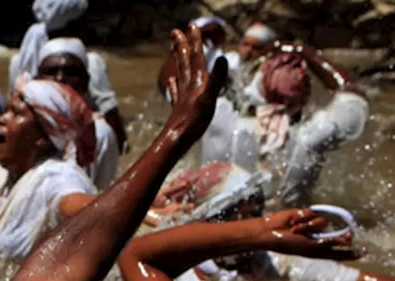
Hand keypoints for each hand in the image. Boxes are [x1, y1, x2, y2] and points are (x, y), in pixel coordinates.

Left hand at [162, 26, 226, 145]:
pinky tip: (171, 79)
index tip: (191, 26)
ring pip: (179, 73)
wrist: (177, 141)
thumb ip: (216, 79)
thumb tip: (223, 58)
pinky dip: (174, 82)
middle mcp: (188, 86)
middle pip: (184, 62)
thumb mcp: (210, 99)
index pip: (196, 57)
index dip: (195, 41)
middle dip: (181, 46)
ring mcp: (182, 97)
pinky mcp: (179, 108)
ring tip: (171, 48)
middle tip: (175, 31)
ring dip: (176, 59)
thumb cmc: (194, 122)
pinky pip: (175, 91)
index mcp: (197, 82)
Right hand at [257, 208, 363, 260]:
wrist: (272, 232)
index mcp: (319, 251)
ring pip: (324, 223)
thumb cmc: (289, 243)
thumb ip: (331, 242)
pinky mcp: (307, 217)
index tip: (366, 250)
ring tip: (298, 230)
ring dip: (310, 226)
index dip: (351, 252)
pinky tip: (295, 223)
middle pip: (337, 235)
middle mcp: (318, 239)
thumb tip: (348, 239)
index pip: (340, 253)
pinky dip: (305, 219)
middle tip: (349, 234)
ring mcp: (313, 228)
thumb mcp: (312, 246)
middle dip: (340, 235)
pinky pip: (315, 215)